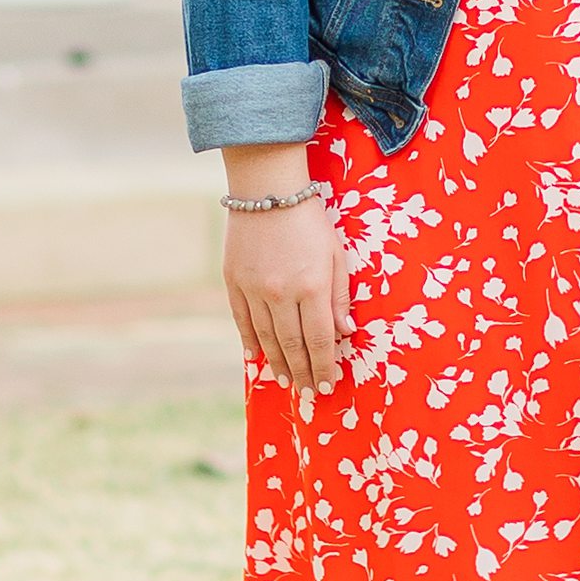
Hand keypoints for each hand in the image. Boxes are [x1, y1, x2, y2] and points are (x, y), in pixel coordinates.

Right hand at [220, 175, 351, 392]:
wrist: (267, 187)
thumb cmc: (310, 218)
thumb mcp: (336, 253)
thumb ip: (340, 295)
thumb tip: (346, 333)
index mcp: (312, 285)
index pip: (320, 339)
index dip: (324, 366)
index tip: (327, 386)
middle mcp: (281, 293)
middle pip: (292, 345)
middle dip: (302, 373)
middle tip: (307, 393)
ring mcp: (254, 289)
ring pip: (266, 338)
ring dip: (277, 363)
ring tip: (285, 380)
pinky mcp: (234, 281)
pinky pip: (242, 320)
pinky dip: (249, 341)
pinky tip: (255, 357)